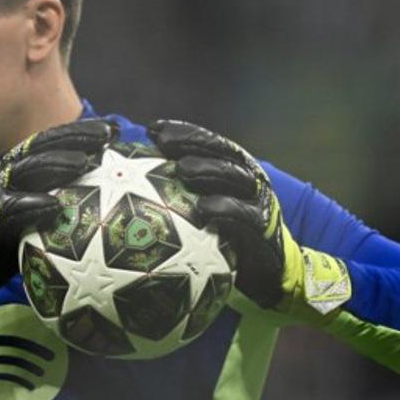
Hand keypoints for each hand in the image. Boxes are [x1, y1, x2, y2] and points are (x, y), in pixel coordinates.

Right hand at [0, 118, 113, 319]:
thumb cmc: (16, 231)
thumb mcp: (41, 206)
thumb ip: (65, 189)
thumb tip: (106, 178)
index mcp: (22, 166)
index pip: (51, 141)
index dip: (79, 132)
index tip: (111, 129)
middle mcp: (9, 174)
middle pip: (41, 148)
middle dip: (72, 139)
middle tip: (102, 138)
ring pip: (26, 171)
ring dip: (54, 164)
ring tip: (81, 162)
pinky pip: (12, 209)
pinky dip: (33, 205)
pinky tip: (54, 205)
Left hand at [147, 119, 349, 325]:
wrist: (266, 270)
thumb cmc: (225, 237)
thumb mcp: (202, 211)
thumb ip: (179, 192)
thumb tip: (133, 180)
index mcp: (233, 168)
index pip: (208, 143)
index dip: (183, 132)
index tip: (152, 129)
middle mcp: (248, 178)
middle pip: (222, 152)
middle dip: (194, 143)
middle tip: (166, 143)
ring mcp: (259, 200)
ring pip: (236, 177)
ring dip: (209, 170)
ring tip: (182, 170)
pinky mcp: (264, 227)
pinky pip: (245, 216)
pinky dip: (225, 210)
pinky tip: (203, 209)